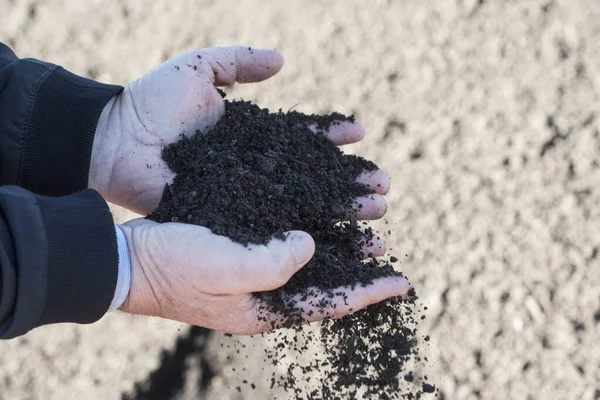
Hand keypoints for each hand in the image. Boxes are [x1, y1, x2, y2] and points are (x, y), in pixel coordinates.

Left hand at [88, 45, 389, 216]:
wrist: (114, 140)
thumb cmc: (152, 102)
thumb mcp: (198, 69)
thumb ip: (239, 61)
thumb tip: (283, 60)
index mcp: (252, 135)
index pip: (302, 137)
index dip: (331, 137)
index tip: (360, 135)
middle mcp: (255, 168)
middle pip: (311, 176)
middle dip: (347, 181)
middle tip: (383, 189)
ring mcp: (243, 196)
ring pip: (300, 204)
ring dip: (337, 209)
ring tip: (374, 212)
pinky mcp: (228, 218)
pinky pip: (269, 225)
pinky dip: (300, 232)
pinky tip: (331, 236)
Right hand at [118, 219, 411, 334]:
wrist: (129, 257)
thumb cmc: (174, 266)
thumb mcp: (228, 269)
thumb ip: (277, 262)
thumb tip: (311, 244)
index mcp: (265, 309)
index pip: (329, 302)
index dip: (368, 291)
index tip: (402, 282)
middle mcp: (262, 293)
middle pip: (323, 282)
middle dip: (357, 267)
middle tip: (386, 248)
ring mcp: (249, 272)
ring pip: (306, 259)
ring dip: (336, 244)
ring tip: (364, 228)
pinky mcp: (237, 249)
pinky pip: (282, 241)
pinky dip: (306, 228)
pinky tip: (316, 213)